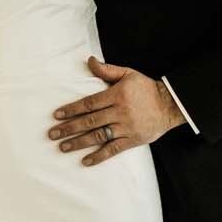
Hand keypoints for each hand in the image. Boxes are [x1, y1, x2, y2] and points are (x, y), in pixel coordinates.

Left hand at [48, 57, 183, 164]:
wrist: (170, 105)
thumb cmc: (146, 88)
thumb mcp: (128, 74)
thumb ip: (107, 70)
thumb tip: (89, 61)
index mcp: (117, 95)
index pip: (89, 103)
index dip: (71, 109)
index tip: (56, 116)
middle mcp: (120, 112)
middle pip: (89, 121)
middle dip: (69, 128)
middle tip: (52, 134)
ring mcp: (126, 127)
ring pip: (98, 136)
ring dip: (78, 143)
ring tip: (62, 147)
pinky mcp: (133, 140)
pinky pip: (113, 150)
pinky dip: (99, 156)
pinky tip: (85, 161)